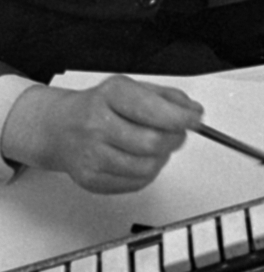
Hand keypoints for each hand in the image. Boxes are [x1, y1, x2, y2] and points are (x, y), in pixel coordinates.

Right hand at [2, 76, 203, 193]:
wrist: (60, 127)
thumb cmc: (100, 106)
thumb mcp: (133, 88)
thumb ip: (168, 98)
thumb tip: (194, 112)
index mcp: (111, 95)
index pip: (153, 110)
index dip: (181, 118)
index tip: (195, 120)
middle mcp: (97, 125)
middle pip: (152, 142)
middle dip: (175, 139)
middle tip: (177, 133)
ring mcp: (92, 155)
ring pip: (147, 167)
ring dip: (162, 158)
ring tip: (156, 146)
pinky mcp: (91, 180)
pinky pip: (136, 183)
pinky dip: (147, 172)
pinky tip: (139, 158)